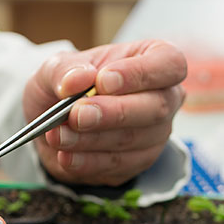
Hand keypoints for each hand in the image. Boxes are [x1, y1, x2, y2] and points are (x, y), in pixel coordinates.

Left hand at [25, 39, 186, 185]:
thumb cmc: (68, 85)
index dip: (139, 74)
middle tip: (77, 115)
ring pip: (133, 139)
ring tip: (59, 136)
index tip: (102, 81)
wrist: (55, 122)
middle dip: (113, 112)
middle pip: (156, 107)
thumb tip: (75, 79)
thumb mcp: (57, 67)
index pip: (169, 63)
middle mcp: (164, 97)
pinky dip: (88, 161)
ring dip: (92, 139)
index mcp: (154, 59)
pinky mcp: (139, 161)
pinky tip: (66, 156)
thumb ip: (64, 70)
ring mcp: (156, 133)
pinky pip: (118, 164)